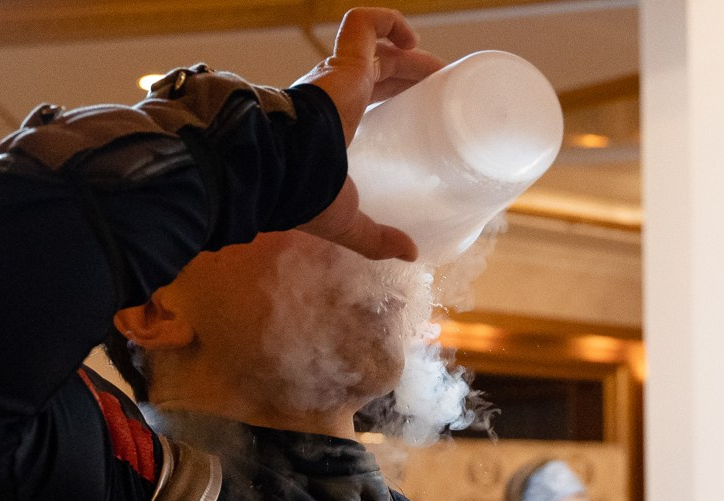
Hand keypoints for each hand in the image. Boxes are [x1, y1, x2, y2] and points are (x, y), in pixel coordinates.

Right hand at [292, 9, 442, 260]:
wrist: (280, 171)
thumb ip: (374, 237)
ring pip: (377, 49)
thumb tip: (409, 255)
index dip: (393, 99)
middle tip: (443, 93)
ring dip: (411, 55)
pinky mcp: (343, 62)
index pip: (364, 101)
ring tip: (441, 72)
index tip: (423, 111)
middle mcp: (328, 93)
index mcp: (327, 123)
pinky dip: (388, 21)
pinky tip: (414, 40)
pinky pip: (363, 24)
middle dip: (411, 78)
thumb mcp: (345, 219)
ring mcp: (335, 75)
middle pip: (378, 74)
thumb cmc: (303, 194)